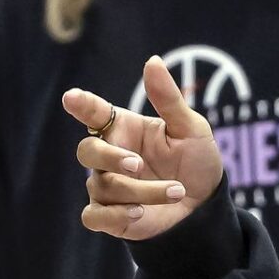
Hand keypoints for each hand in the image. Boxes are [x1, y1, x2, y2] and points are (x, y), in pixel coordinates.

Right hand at [63, 55, 223, 240]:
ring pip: (103, 187)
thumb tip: (152, 61)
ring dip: (141, 191)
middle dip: (110, 157)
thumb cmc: (196, 162)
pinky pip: (94, 216)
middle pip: (87, 151)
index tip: (71, 98)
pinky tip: (140, 213)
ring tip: (177, 192)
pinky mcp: (110, 217)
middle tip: (138, 164)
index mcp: (124, 129)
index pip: (94, 113)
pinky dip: (114, 215)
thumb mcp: (190, 128)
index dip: (81, 104)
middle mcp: (111, 157)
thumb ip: (168, 98)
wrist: (206, 207)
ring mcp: (108, 187)